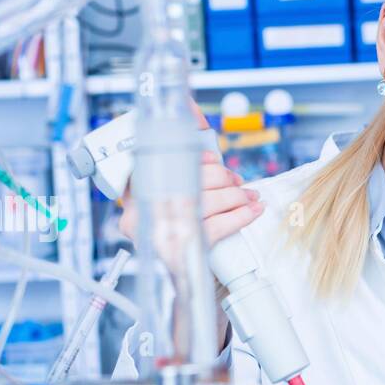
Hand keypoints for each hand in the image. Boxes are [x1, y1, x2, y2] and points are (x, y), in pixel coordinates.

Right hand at [116, 99, 264, 271]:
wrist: (182, 278)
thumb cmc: (179, 227)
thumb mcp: (175, 190)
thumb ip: (183, 154)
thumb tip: (189, 106)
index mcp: (132, 192)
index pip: (158, 159)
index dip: (190, 155)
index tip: (210, 157)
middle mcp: (138, 213)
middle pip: (188, 180)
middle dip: (221, 178)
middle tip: (237, 183)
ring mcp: (157, 233)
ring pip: (205, 201)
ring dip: (236, 197)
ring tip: (249, 197)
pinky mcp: (179, 251)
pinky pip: (216, 226)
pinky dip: (240, 216)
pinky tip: (252, 211)